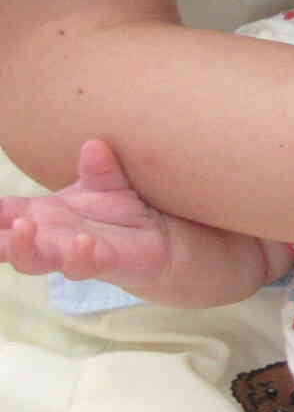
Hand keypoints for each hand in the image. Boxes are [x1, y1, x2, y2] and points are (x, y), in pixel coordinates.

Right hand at [0, 139, 171, 287]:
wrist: (159, 237)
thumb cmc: (121, 209)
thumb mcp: (106, 183)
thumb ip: (98, 168)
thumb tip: (95, 145)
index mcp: (41, 214)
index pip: (3, 213)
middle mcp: (49, 238)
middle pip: (7, 244)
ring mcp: (70, 255)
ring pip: (33, 261)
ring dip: (24, 247)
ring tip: (24, 226)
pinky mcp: (101, 265)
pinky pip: (83, 266)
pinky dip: (79, 256)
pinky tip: (82, 241)